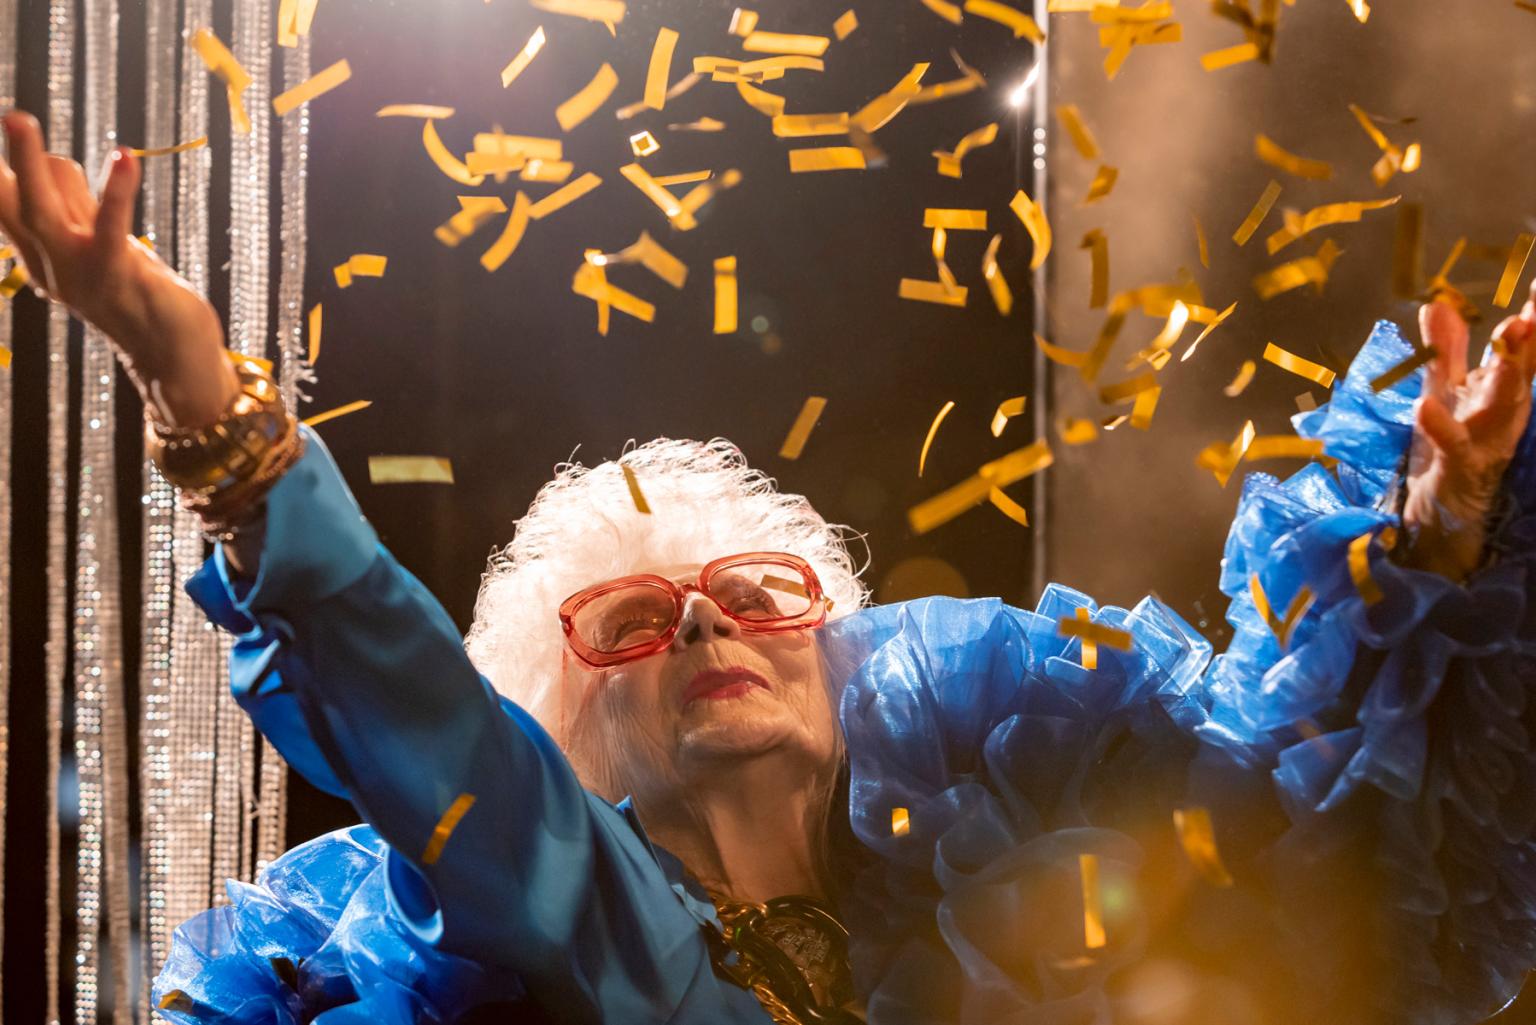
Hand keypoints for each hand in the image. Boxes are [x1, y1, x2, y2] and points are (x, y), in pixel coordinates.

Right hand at [0, 109, 236, 425]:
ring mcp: (76, 273)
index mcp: (39, 254)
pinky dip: (117, 191)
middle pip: (8, 199)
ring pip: (41, 206)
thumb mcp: (100, 244)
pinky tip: (123, 157)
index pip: (2, 202)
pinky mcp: (117, 278)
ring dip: (30, 160)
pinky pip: (110, 228)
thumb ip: (75, 206)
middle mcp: (47, 263)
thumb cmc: (140, 294)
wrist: (175, 361)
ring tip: (15, 117)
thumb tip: (48, 157)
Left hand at [1402, 282, 1535, 580]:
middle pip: (1520, 373)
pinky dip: (1440, 426)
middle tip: (1531, 312)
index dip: (1533, 322)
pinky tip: (1426, 406)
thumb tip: (1438, 304)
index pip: (1522, 352)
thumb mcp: (1444, 391)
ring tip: (1506, 335)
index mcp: (1501, 392)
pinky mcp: (1458, 466)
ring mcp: (1484, 441)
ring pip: (1499, 404)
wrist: (1441, 510)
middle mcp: (1501, 414)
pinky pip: (1451, 444)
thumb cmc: (1449, 444)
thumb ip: (1445, 351)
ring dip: (1505, 372)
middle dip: (1530, 342)